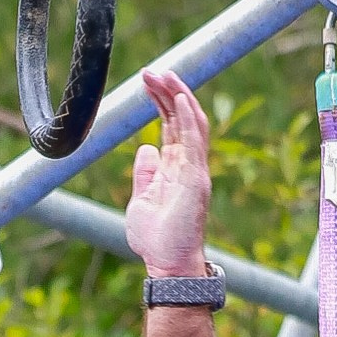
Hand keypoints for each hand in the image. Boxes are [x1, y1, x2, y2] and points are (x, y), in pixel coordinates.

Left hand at [125, 67, 213, 279]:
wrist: (167, 265)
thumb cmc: (155, 240)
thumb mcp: (140, 200)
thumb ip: (144, 173)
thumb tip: (145, 148)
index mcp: (174, 168)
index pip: (171, 124)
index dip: (160, 101)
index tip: (147, 81)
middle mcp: (188, 165)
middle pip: (181, 117)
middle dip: (167, 91)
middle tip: (152, 70)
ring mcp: (195, 170)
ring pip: (191, 122)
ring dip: (179, 96)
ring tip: (165, 74)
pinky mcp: (196, 179)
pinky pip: (195, 142)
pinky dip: (189, 117)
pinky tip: (179, 97)